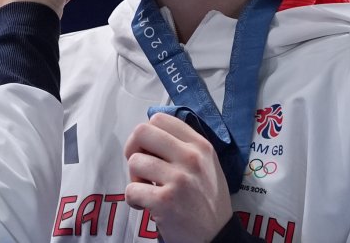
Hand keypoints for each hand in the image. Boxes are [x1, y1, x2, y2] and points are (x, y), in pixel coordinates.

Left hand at [124, 113, 232, 242]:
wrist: (218, 238)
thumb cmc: (206, 200)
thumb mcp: (206, 165)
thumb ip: (183, 145)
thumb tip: (151, 131)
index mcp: (200, 145)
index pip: (160, 119)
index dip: (148, 133)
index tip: (150, 150)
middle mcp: (191, 158)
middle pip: (141, 132)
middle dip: (132, 148)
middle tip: (140, 167)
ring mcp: (179, 179)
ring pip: (134, 161)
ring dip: (134, 178)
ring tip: (148, 190)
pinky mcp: (165, 201)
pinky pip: (131, 190)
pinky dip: (133, 199)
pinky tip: (145, 205)